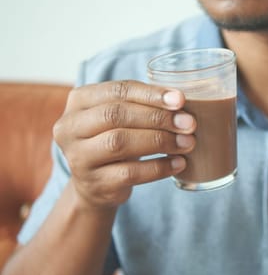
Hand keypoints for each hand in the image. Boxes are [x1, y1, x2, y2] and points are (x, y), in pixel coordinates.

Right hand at [53, 80, 195, 209]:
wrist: (96, 184)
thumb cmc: (115, 139)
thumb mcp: (122, 117)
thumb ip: (144, 105)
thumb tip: (181, 104)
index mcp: (79, 100)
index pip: (117, 90)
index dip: (151, 94)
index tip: (180, 100)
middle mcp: (70, 127)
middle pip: (117, 115)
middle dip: (158, 118)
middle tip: (189, 124)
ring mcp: (78, 157)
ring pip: (120, 143)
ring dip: (160, 141)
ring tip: (187, 143)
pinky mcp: (94, 183)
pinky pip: (130, 173)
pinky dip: (159, 167)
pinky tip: (178, 163)